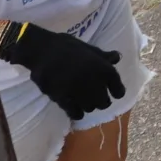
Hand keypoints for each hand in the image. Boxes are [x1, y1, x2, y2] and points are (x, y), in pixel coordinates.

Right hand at [0, 22, 125, 117]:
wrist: (42, 50)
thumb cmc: (66, 46)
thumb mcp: (89, 48)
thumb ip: (104, 57)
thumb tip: (117, 58)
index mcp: (103, 68)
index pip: (118, 90)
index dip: (117, 92)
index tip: (115, 93)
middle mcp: (94, 82)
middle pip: (104, 102)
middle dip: (103, 101)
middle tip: (98, 98)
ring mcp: (78, 92)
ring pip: (90, 108)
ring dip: (89, 106)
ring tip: (85, 101)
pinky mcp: (62, 99)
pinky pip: (75, 113)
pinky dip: (77, 113)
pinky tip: (76, 109)